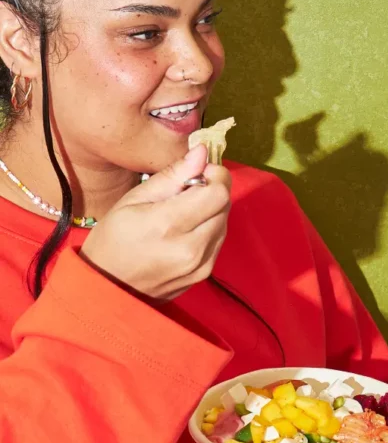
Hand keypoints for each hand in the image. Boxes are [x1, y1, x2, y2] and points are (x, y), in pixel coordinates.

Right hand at [80, 145, 230, 300]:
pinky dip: (208, 229)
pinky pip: (218, 240)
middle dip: (212, 190)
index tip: (196, 173)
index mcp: (169, 225)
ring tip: (182, 213)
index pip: (218, 191)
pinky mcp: (204, 275)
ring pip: (224, 222)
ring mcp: (200, 265)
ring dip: (211, 210)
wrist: (106, 290)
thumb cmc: (113, 240)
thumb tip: (201, 152)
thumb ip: (172, 176)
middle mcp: (191, 248)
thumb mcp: (133, 200)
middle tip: (186, 192)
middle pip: (225, 205)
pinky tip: (185, 231)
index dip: (213, 175)